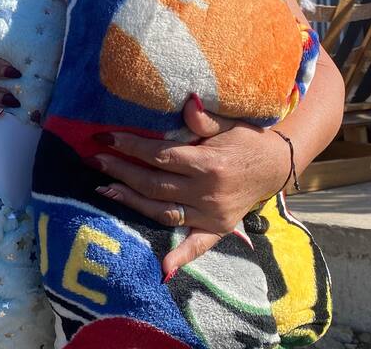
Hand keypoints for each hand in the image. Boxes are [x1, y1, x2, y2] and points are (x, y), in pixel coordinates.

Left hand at [92, 96, 290, 278]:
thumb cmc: (246, 139)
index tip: (104, 137)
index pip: (160, 155)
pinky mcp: (217, 228)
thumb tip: (187, 102)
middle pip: (154, 183)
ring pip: (163, 210)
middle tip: (94, 159)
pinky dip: (180, 257)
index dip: (130, 145)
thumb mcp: (229, 123)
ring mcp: (212, 214)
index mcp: (209, 163)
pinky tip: (162, 267)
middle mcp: (208, 192)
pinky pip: (196, 245)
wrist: (276, 164)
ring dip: (131, 200)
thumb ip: (204, 118)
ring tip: (103, 188)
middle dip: (120, 170)